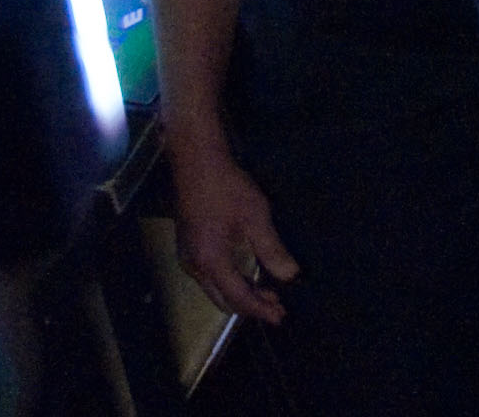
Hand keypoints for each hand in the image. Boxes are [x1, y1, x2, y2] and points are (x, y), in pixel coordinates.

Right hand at [169, 142, 299, 325]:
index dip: (260, 310)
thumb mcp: (255, 216)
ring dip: (240, 295)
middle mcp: (194, 266)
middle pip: (223, 300)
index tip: (280, 316)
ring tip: (266, 293)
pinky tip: (246, 274)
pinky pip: (209, 277)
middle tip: (276, 307)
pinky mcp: (188, 248)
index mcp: (211, 262)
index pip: (238, 298)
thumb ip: (271, 249)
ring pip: (215, 289)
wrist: (196, 163)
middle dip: (250, 306)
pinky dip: (229, 282)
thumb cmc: (226, 187)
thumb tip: (290, 276)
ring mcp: (188, 257)